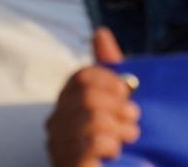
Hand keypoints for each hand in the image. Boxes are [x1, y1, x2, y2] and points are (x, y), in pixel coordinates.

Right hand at [47, 28, 138, 166]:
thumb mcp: (117, 100)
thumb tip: (100, 32)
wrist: (121, 166)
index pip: (82, 76)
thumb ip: (109, 69)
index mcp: (67, 103)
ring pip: (90, 118)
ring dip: (120, 127)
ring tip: (129, 136)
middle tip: (132, 117)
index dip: (109, 79)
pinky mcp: (68, 164)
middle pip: (87, 95)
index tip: (126, 91)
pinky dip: (110, 145)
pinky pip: (89, 144)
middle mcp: (56, 122)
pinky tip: (115, 152)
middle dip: (118, 104)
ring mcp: (58, 145)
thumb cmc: (116, 135)